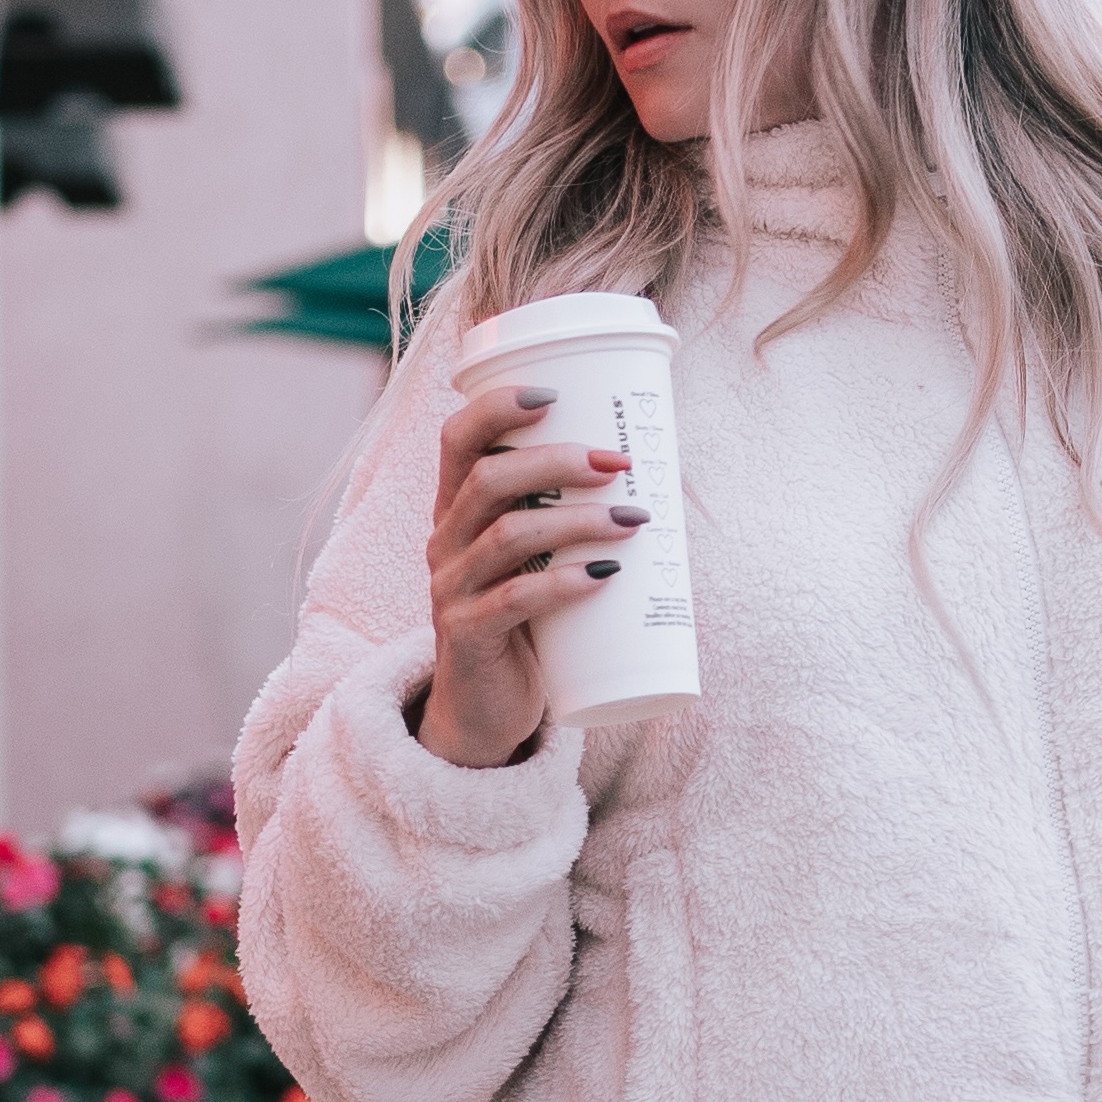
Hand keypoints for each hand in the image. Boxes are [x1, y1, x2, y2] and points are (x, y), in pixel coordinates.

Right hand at [414, 378, 641, 766]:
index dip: (497, 408)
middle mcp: (445, 541)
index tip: (554, 392)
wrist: (485, 709)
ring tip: (632, 519)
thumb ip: (568, 517)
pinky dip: (564, 583)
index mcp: (456, 510)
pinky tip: (604, 574)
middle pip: (489, 478)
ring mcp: (452, 590)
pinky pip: (514, 600)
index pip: (457, 440)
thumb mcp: (534, 559)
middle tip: (617, 462)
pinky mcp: (469, 636)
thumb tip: (657, 474)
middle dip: (557, 460)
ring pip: (507, 535)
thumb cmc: (525, 620)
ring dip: (577, 519)